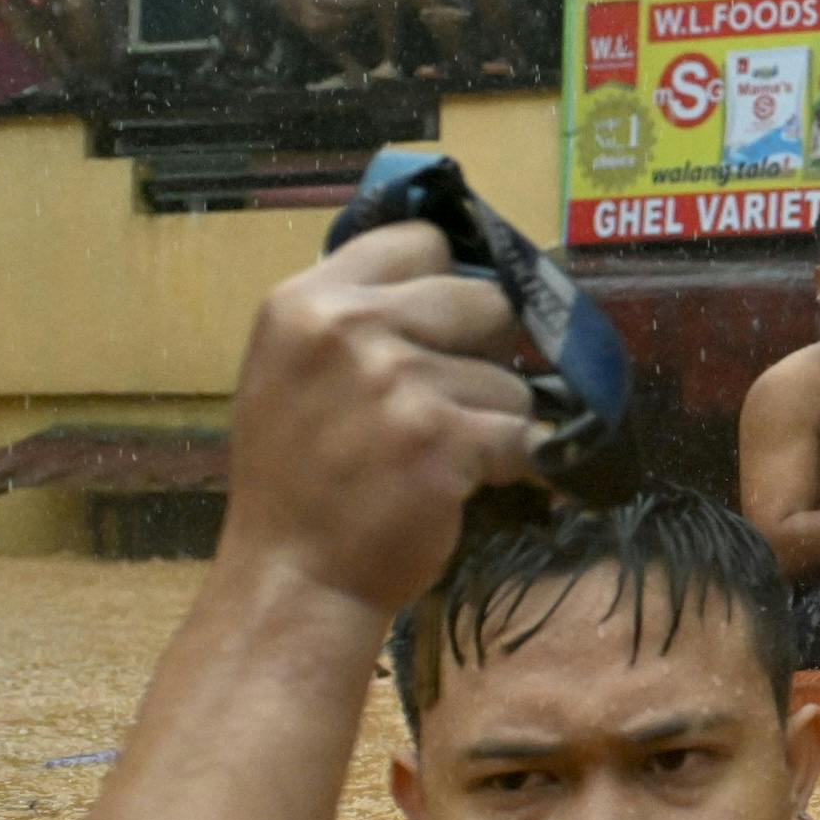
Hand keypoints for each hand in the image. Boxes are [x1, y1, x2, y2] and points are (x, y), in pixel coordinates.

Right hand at [220, 223, 536, 613]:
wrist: (293, 578)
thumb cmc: (298, 479)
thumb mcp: (292, 371)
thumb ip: (358, 314)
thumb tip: (454, 267)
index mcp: (305, 302)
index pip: (420, 241)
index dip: (450, 279)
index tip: (451, 320)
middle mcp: (347, 329)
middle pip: (483, 300)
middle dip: (486, 352)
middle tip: (451, 399)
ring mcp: (397, 383)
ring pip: (510, 379)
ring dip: (496, 422)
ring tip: (441, 458)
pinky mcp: (443, 439)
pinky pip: (526, 434)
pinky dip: (519, 464)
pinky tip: (473, 483)